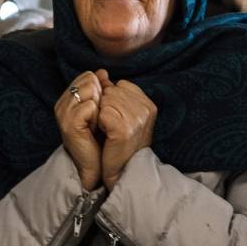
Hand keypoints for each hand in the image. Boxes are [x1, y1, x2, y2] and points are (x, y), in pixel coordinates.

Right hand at [55, 71, 103, 190]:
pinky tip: (95, 129)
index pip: (88, 76)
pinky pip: (91, 106)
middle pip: (89, 81)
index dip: (100, 90)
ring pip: (91, 91)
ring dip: (101, 106)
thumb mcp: (99, 109)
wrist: (95, 164)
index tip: (100, 110)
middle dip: (101, 97)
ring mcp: (63, 113)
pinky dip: (99, 116)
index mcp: (66, 98)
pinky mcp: (69, 123)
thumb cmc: (99, 137)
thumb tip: (103, 72)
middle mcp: (61, 103)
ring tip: (98, 123)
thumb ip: (99, 90)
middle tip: (100, 118)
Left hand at [97, 70, 155, 190]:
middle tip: (108, 125)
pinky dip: (98, 121)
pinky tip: (104, 133)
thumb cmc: (120, 143)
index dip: (112, 99)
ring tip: (107, 130)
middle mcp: (146, 110)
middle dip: (104, 105)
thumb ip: (114, 92)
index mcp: (149, 105)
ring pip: (105, 100)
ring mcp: (136, 119)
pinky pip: (102, 112)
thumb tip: (101, 73)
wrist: (122, 172)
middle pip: (112, 90)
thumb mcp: (123, 114)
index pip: (121, 85)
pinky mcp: (123, 129)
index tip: (115, 117)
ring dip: (100, 114)